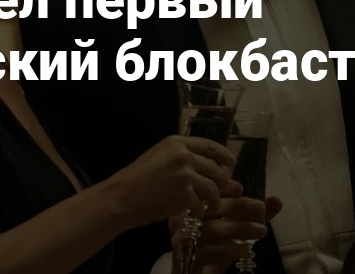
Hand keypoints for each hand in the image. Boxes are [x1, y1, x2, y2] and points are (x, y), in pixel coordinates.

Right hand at [104, 135, 237, 228]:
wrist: (122, 196)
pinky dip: (199, 210)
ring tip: (212, 205)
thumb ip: (181, 157)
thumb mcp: (158, 156)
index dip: (224, 155)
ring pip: (212, 187)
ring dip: (214, 199)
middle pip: (215, 168)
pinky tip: (194, 213)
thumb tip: (205, 165)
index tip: (232, 162)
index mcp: (177, 143)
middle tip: (224, 189)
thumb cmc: (137, 178)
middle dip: (223, 181)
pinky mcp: (184, 194)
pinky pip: (200, 204)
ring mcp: (185, 175)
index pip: (209, 146)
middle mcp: (183, 155)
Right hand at [168, 196, 282, 273]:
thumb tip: (277, 200)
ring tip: (261, 231)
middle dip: (238, 206)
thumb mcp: (239, 234)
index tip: (242, 189)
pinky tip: (246, 250)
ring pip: (212, 228)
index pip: (209, 194)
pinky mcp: (188, 260)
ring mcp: (184, 241)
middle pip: (211, 208)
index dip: (226, 189)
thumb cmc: (217, 253)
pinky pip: (208, 251)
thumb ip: (255, 218)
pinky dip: (230, 249)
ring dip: (240, 228)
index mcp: (195, 211)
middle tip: (260, 210)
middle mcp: (185, 223)